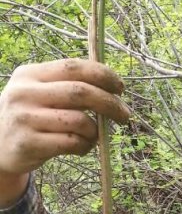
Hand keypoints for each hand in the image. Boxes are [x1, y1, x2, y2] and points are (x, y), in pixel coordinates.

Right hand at [0, 58, 127, 176]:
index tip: (120, 87)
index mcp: (30, 74)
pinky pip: (71, 143)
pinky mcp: (28, 143)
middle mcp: (24, 93)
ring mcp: (24, 119)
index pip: (73, 67)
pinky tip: (82, 146)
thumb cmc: (28, 116)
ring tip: (94, 135)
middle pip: (80, 92)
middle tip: (124, 115)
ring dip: (95, 130)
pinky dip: (85, 145)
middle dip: (109, 103)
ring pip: (79, 121)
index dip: (103, 75)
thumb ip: (68, 86)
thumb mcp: (38, 92)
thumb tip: (112, 88)